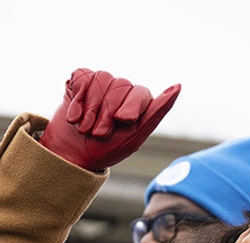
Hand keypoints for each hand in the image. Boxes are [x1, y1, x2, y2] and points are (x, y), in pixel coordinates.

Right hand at [37, 68, 179, 170]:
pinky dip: (77, 99)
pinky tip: (75, 117)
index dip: (129, 107)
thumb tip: (178, 86)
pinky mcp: (80, 82)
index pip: (139, 92)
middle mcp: (121, 90)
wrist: (70, 158)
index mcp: (138, 102)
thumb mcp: (134, 137)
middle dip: (107, 113)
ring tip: (85, 129)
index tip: (121, 122)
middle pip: (120, 84)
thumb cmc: (106, 151)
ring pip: (101, 78)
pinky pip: (83, 76)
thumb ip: (156, 112)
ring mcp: (100, 84)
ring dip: (91, 109)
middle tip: (98, 134)